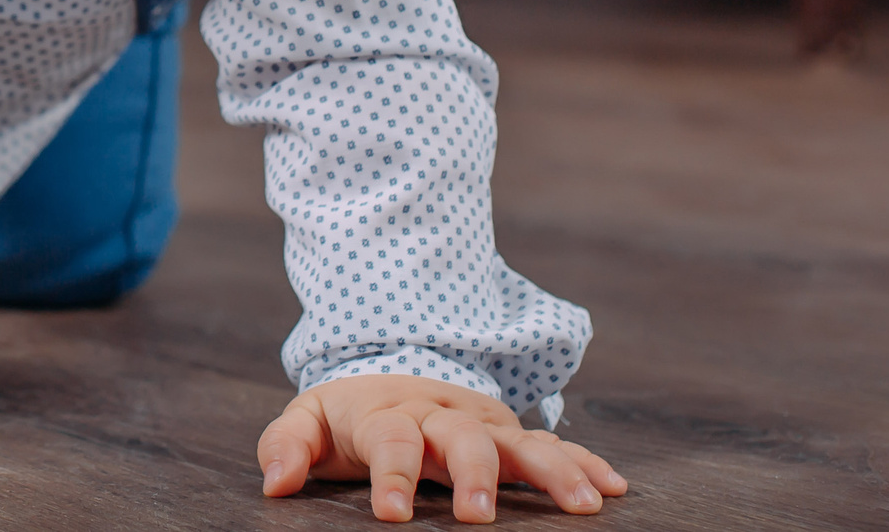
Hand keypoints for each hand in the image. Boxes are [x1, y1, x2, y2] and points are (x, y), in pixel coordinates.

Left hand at [257, 374, 627, 521]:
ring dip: (552, 470)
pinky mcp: (510, 433)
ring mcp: (483, 421)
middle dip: (474, 475)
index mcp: (389, 412)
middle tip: (477, 517)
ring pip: (520, 440)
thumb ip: (287, 446)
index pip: (391, 440)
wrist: (388, 371)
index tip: (391, 514)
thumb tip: (274, 483)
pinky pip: (554, 444)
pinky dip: (585, 461)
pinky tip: (615, 486)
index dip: (391, 475)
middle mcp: (442, 413)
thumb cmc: (347, 415)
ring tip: (582, 505)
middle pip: (462, 438)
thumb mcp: (308, 420)